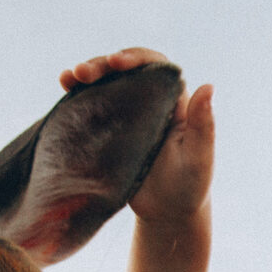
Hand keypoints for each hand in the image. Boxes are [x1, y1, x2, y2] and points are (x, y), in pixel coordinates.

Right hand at [60, 48, 212, 225]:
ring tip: (67, 78)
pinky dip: (76, 98)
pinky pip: (91, 107)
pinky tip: (63, 92)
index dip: (134, 58)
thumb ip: (203, 125)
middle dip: (101, 65)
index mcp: (171, 100)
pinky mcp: (107, 131)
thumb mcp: (199, 158)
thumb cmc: (190, 187)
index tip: (117, 63)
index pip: (153, 65)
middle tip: (81, 73)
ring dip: (84, 76)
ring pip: (103, 85)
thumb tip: (208, 86)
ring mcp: (125, 115)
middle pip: (122, 71)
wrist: (167, 214)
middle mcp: (147, 101)